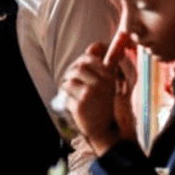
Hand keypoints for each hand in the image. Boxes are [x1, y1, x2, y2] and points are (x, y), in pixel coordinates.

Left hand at [59, 37, 135, 155]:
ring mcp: (91, 94)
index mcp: (109, 75)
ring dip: (67, 86)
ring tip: (73, 93)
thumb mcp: (108, 82)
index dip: (83, 60)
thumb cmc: (104, 103)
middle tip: (74, 81)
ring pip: (69, 79)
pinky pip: (65, 94)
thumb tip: (96, 44)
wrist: (105, 130)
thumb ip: (103, 62)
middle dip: (73, 72)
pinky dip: (66, 98)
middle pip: (78, 66)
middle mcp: (102, 83)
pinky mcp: (81, 105)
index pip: (90, 57)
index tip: (84, 69)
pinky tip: (74, 104)